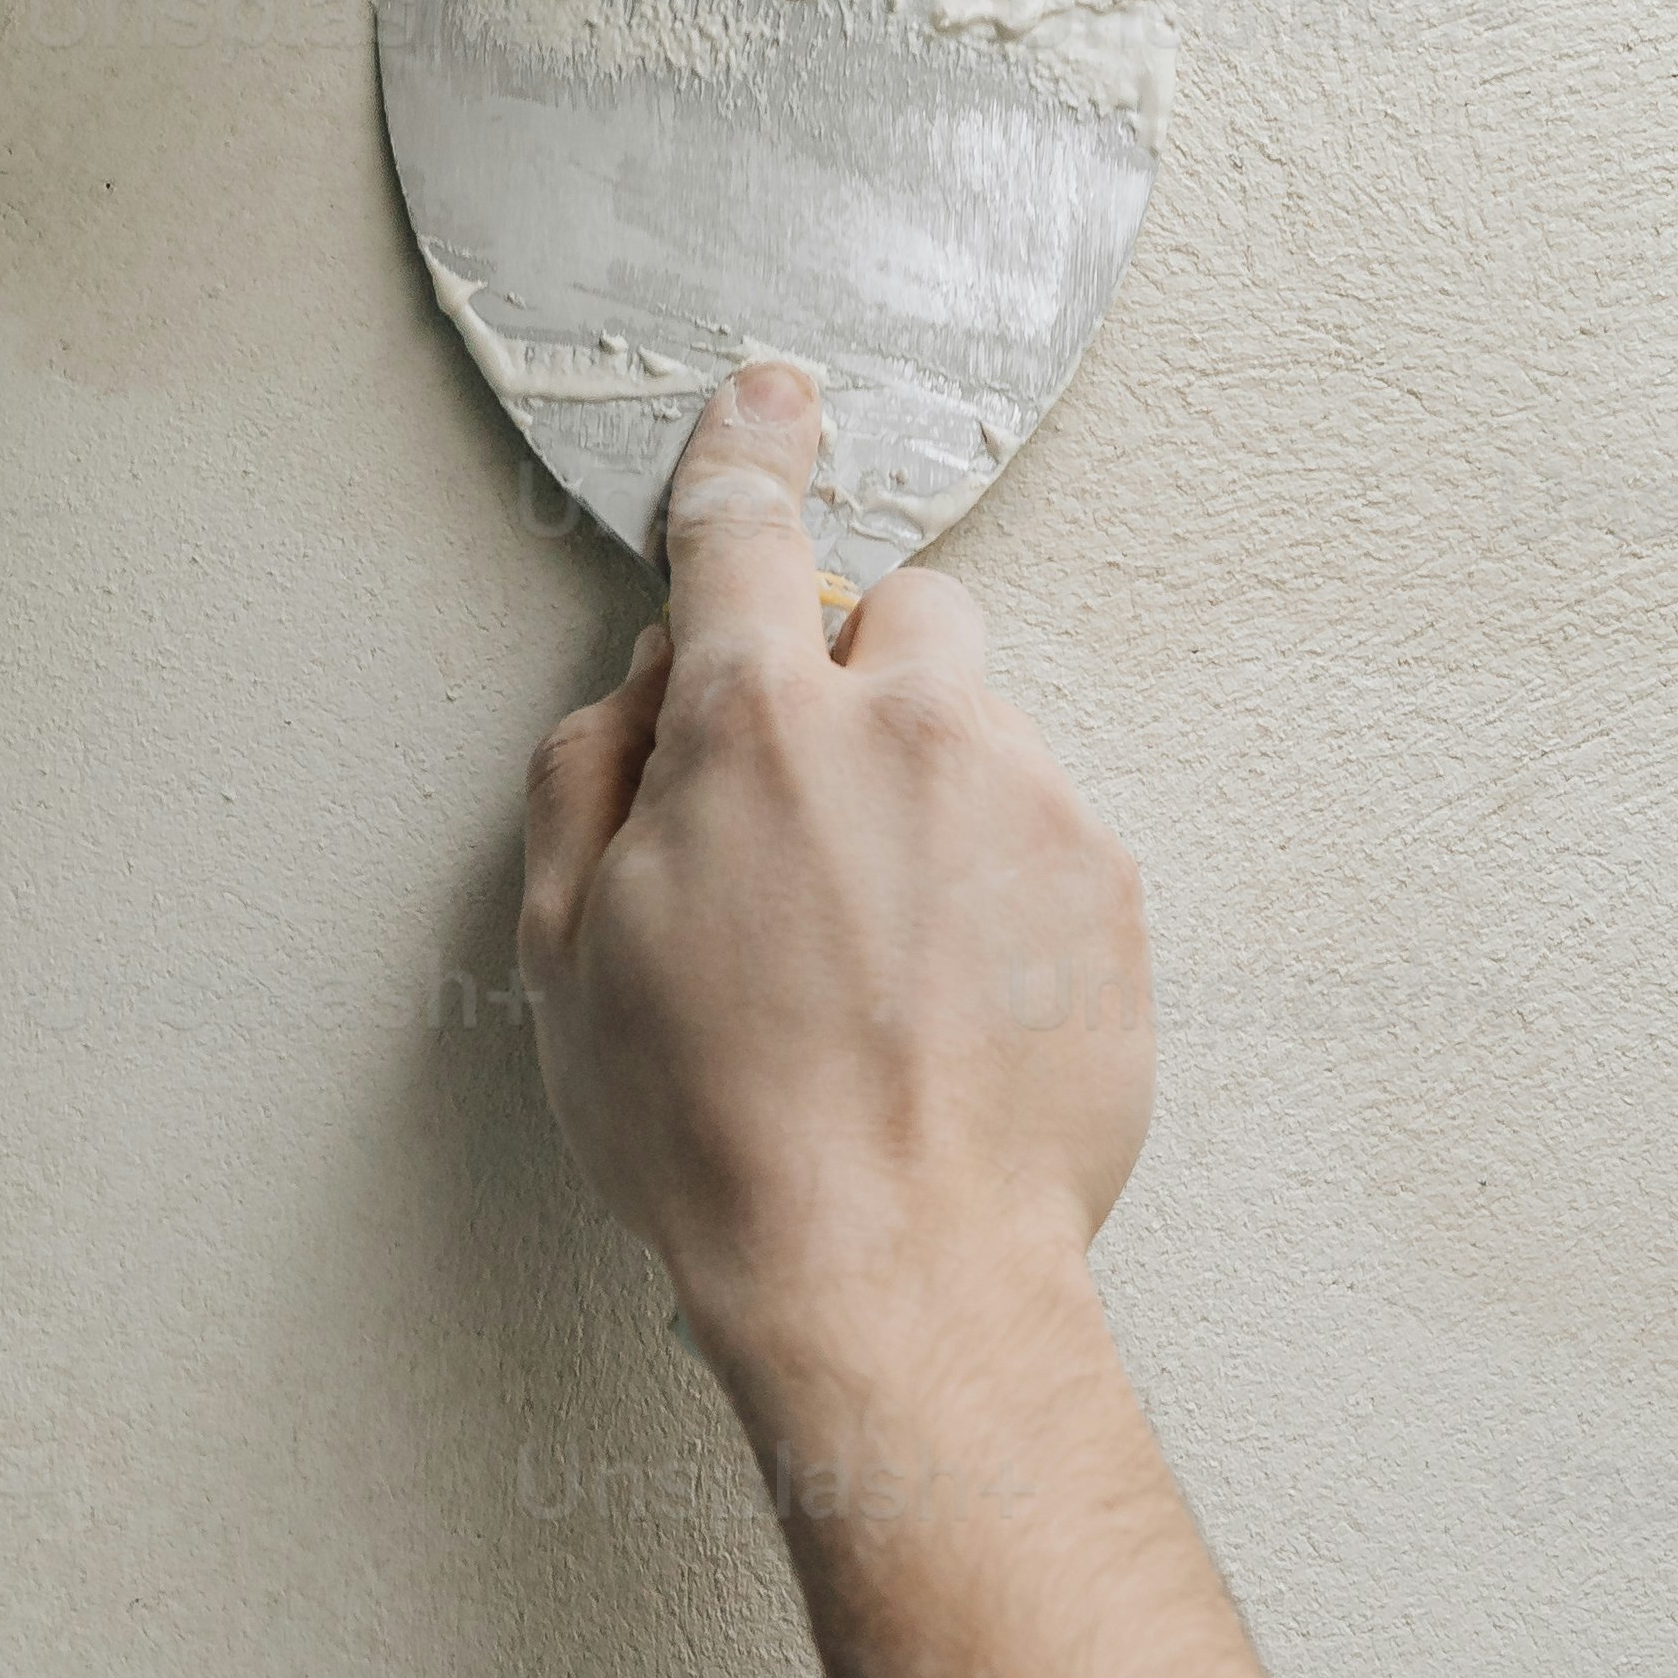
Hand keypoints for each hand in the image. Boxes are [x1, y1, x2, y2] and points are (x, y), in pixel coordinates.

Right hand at [515, 364, 1152, 1409]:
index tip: (772, 402)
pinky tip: (946, 1011)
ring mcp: (1034, 806)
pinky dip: (1000, 895)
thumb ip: (593, 777)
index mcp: (756, 731)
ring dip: (931, 803)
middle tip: (807, 824)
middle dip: (859, 682)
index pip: (743, 535)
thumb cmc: (715, 1134)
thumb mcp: (566, 954)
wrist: (896, 1274)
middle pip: (905, 615)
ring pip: (982, 735)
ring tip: (878, 965)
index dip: (746, 455)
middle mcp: (914, 732)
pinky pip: (1046, 838)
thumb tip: (649, 693)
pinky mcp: (1112, 892)